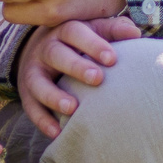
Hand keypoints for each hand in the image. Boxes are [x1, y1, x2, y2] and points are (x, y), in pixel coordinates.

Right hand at [16, 16, 141, 139]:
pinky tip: (57, 132)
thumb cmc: (79, 42)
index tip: (112, 59)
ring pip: (38, 83)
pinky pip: (31, 107)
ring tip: (72, 108)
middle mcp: (46, 49)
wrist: (38, 50)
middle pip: (57, 55)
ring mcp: (34, 72)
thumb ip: (114, 30)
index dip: (93, 44)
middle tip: (97, 79)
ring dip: (54, 96)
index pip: (76, 32)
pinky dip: (42, 120)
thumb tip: (135, 34)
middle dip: (76, 67)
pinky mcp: (27, 94)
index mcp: (65, 31)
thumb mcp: (94, 30)